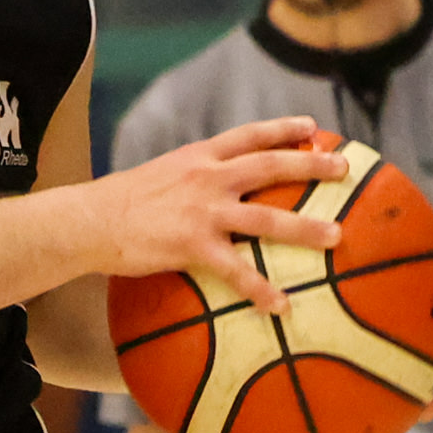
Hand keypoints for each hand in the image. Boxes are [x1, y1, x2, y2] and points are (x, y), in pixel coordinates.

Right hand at [69, 117, 347, 316]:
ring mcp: (203, 212)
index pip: (248, 135)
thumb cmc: (117, 203)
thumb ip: (189, 178)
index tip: (311, 126)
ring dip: (304, 228)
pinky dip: (260, 290)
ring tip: (335, 236)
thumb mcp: (159, 175)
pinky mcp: (193, 246)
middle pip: (270, 166)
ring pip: (266, 218)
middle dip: (311, 164)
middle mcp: (207, 178)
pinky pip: (236, 271)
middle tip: (344, 168)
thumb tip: (207, 190)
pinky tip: (280, 306)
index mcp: (198, 158)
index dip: (282, 129)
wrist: (88, 221)